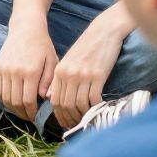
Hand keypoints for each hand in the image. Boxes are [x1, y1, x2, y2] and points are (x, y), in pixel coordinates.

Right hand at [0, 24, 57, 117]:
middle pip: (15, 102)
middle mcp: (15, 71)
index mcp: (31, 72)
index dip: (31, 113)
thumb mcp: (52, 62)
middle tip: (29, 117)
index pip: (28, 100)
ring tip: (21, 111)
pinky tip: (12, 102)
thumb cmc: (43, 46)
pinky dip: (4, 99)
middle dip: (22, 113)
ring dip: (13, 109)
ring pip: (5, 98)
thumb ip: (48, 82)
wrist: (26, 28)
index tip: (35, 117)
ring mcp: (4, 70)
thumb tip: (44, 99)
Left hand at [48, 9, 130, 128]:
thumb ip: (61, 79)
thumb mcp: (70, 62)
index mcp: (59, 72)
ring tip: (88, 120)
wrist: (104, 31)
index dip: (60, 115)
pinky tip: (99, 110)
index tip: (66, 123)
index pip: (55, 101)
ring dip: (83, 116)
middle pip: (65, 105)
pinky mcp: (97, 75)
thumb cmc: (88, 47)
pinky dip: (95, 108)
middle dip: (71, 119)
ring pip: (79, 105)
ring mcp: (82, 75)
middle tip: (78, 126)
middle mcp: (68, 74)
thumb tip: (52, 99)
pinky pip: (94, 99)